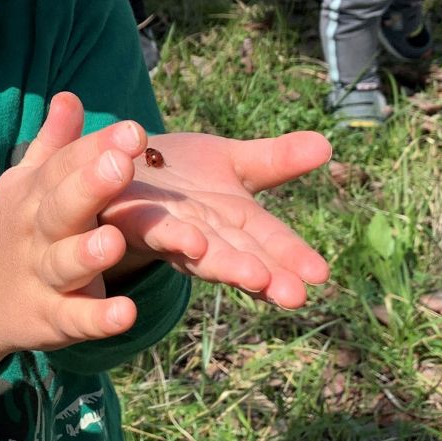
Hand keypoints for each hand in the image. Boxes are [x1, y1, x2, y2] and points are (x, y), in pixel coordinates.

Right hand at [0, 93, 146, 378]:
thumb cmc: (14, 229)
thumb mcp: (27, 184)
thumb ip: (56, 144)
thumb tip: (70, 95)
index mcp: (37, 193)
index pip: (66, 165)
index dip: (98, 147)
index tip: (134, 130)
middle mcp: (38, 231)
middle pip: (63, 207)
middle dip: (90, 186)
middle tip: (121, 165)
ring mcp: (42, 276)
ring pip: (65, 264)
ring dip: (88, 253)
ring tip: (114, 240)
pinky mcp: (50, 320)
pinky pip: (74, 319)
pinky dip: (98, 319)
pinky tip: (126, 314)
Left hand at [99, 131, 331, 308]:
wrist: (114, 170)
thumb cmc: (178, 174)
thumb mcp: (232, 163)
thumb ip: (276, 160)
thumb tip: (328, 145)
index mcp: (230, 223)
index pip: (268, 243)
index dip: (291, 259)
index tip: (320, 276)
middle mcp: (200, 234)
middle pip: (235, 256)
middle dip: (262, 273)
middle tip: (293, 295)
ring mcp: (162, 230)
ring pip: (194, 251)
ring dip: (221, 264)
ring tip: (252, 276)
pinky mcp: (126, 217)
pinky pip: (147, 227)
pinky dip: (169, 235)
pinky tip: (190, 240)